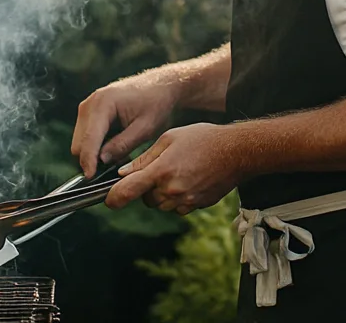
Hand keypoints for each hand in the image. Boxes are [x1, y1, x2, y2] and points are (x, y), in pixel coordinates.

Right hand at [70, 74, 178, 177]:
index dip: (88, 161)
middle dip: (92, 160)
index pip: (89, 139)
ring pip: (80, 141)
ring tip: (119, 155)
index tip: (91, 178)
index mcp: (103, 103)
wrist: (162, 86)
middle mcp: (90, 103)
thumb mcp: (145, 128)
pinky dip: (96, 146)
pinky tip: (115, 146)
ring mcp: (88, 106)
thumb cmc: (157, 104)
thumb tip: (101, 161)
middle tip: (116, 166)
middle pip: (79, 143)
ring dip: (94, 154)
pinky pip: (85, 136)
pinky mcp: (90, 112)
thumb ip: (122, 145)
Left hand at [105, 123, 243, 213]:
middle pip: (145, 199)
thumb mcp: (169, 138)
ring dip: (161, 194)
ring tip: (177, 171)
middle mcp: (172, 190)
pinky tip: (189, 179)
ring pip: (161, 205)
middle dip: (145, 188)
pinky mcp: (197, 205)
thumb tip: (123, 173)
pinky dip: (177, 198)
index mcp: (161, 171)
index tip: (108, 200)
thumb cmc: (202, 138)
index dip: (113, 198)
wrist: (237, 151)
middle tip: (158, 169)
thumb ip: (144, 158)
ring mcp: (185, 200)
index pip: (128, 191)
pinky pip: (178, 207)